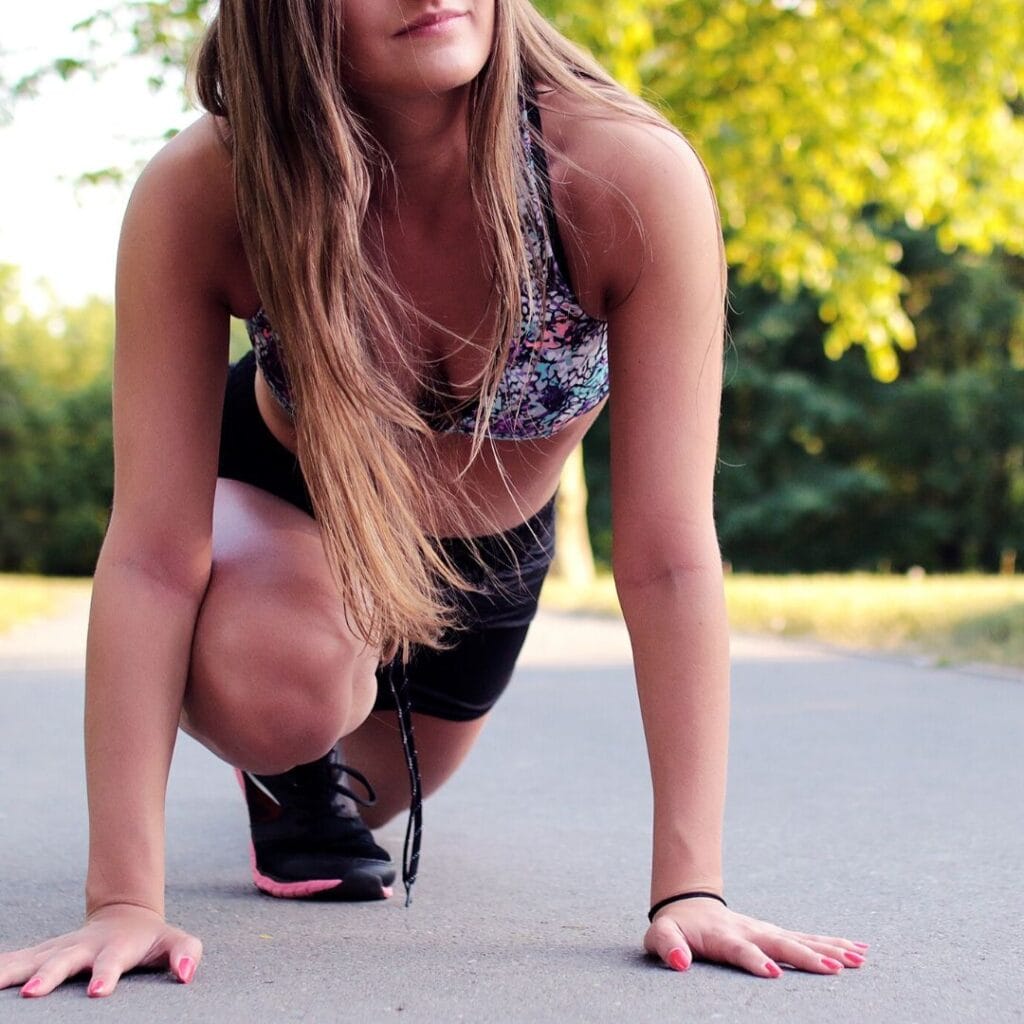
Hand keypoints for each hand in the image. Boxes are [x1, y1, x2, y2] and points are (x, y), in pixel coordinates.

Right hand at [0, 903, 202, 997]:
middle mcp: (84, 946)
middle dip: (48, 975)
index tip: (98, 991)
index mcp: (116, 946)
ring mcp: (61, 948)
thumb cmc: (151, 938)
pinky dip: (0, 965)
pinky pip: (17, 959)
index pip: (112, 961)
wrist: (126, 915)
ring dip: (11, 971)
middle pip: (64, 960)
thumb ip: (186, 953)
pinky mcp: (44, 952)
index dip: (106, 974)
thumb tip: (187, 974)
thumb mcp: (175, 941)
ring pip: (32, 958)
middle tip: (31, 994)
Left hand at [644, 897, 868, 977]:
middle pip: (780, 944)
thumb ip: (667, 947)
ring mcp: (765, 931)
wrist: (689, 905)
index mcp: (722, 937)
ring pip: (800, 940)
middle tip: (834, 969)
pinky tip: (857, 951)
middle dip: (806, 957)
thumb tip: (679, 963)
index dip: (755, 960)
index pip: (740, 950)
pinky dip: (832, 945)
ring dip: (828, 950)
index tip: (773, 973)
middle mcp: (750, 932)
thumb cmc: (675, 928)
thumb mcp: (660, 936)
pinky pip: (806, 939)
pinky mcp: (775, 935)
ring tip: (857, 960)